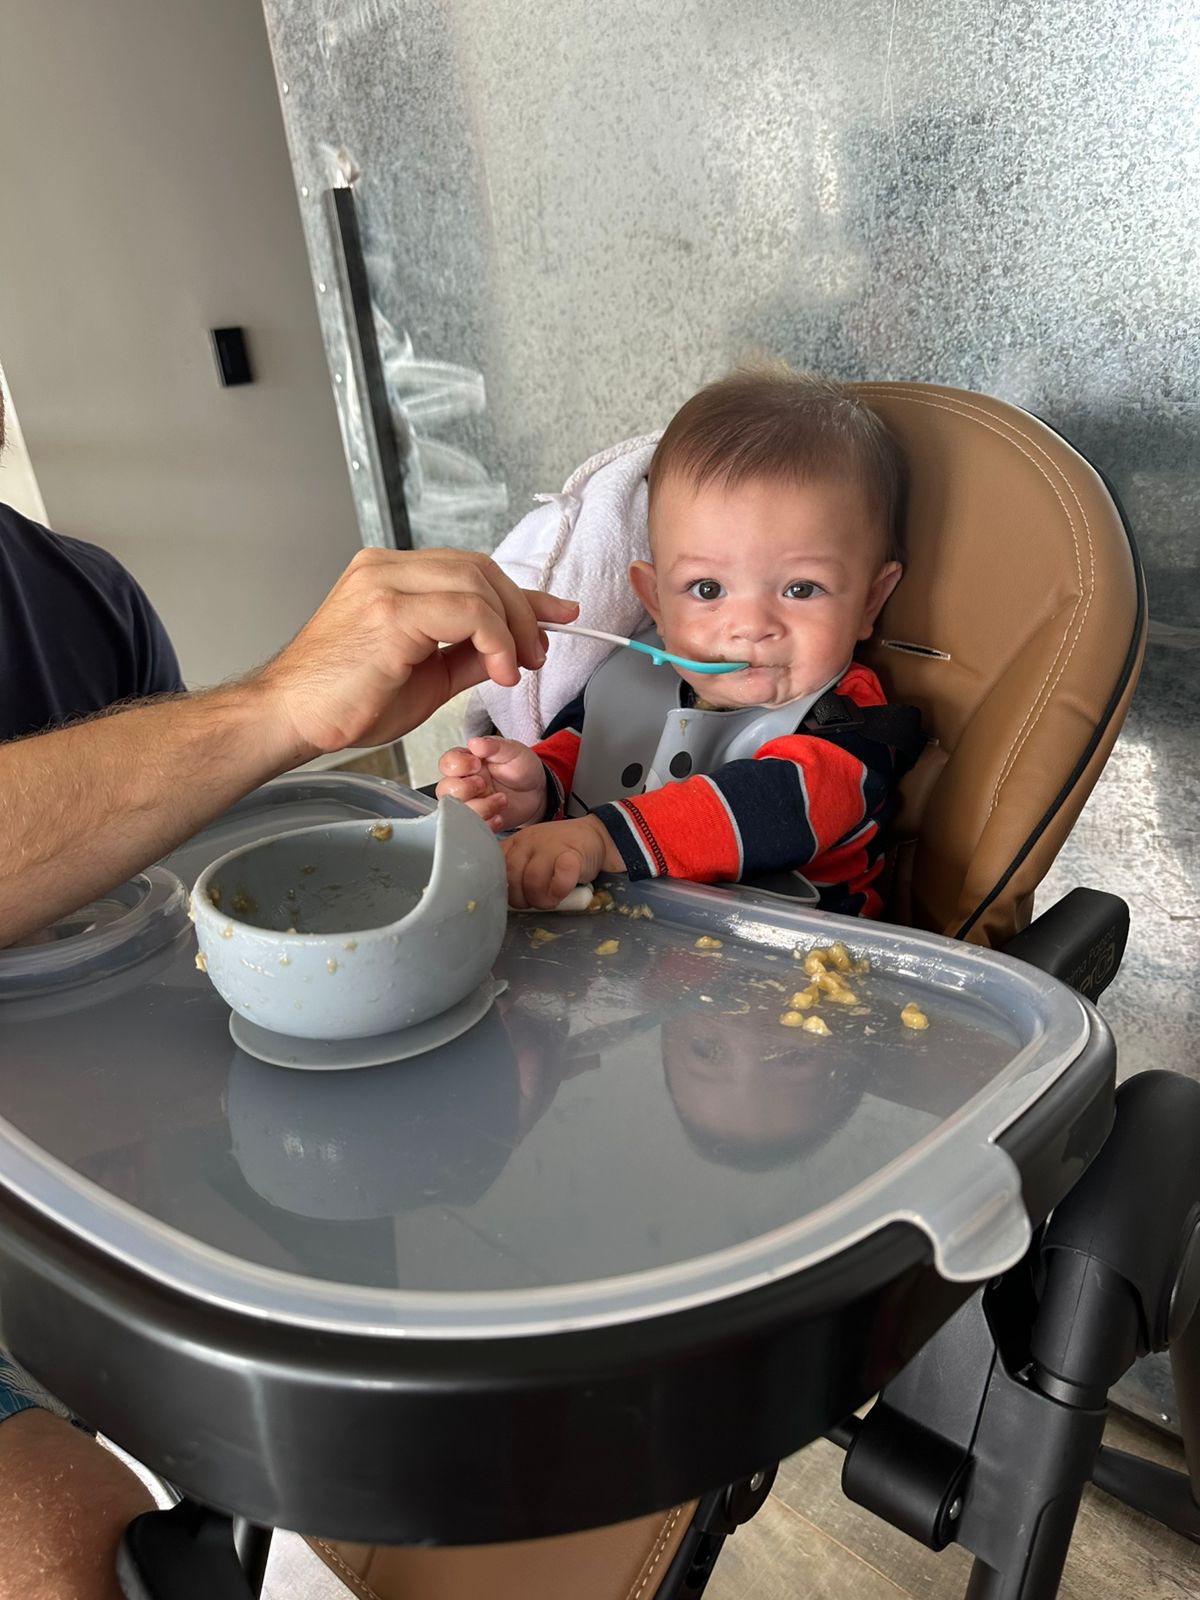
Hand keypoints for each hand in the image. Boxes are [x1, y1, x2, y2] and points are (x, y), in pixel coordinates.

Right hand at [252, 548, 577, 758]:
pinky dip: (495, 639)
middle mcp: (385, 569)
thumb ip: (467, 655)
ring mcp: (385, 585)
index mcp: (388, 576)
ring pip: (478, 584)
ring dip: (512, 629)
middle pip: (480, 569)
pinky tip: (498, 671)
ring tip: (516, 669)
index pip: (469, 570)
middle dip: (522, 612)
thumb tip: (512, 649)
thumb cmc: (341, 703)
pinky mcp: (390, 612)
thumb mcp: (425, 677)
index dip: (519, 594)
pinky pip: (467, 611)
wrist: (288, 719)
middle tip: (536, 655)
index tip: (556, 615)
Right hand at [436, 736, 546, 830]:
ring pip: (456, 811)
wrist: (537, 792)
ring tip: (501, 800)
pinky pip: (471, 828)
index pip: (447, 763)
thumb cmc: (522, 768)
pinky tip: (500, 816)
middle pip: (445, 789)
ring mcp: (470, 803)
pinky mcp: (479, 821)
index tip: (477, 764)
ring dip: (479, 807)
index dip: (458, 765)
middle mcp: (464, 783)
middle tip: (484, 784)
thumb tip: (474, 742)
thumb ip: (494, 746)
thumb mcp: (513, 751)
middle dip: (464, 788)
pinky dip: (486, 824)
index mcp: (467, 762)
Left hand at [501, 816, 623, 909]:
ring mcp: (551, 846)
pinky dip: (558, 892)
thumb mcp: (532, 856)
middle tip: (533, 903)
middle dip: (520, 898)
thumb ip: (517, 871)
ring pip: (533, 880)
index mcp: (515, 843)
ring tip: (549, 902)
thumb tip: (503, 899)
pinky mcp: (573, 854)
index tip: (513, 898)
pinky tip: (561, 895)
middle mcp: (529, 841)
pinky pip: (560, 878)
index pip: (495, 866)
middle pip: (512, 876)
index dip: (501, 888)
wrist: (595, 837)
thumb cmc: (559, 853)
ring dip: (539, 899)